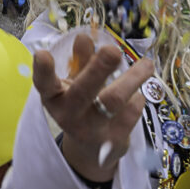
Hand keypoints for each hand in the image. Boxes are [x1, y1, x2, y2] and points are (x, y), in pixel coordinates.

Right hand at [32, 34, 151, 182]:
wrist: (91, 153)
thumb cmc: (81, 107)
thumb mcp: (75, 84)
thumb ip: (81, 61)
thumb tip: (84, 36)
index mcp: (54, 98)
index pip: (44, 84)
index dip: (43, 70)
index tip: (42, 54)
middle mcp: (68, 115)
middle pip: (83, 91)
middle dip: (99, 68)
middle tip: (113, 50)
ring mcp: (91, 130)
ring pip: (114, 100)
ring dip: (133, 78)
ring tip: (147, 64)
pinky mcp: (114, 140)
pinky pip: (132, 110)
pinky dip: (138, 97)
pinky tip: (137, 95)